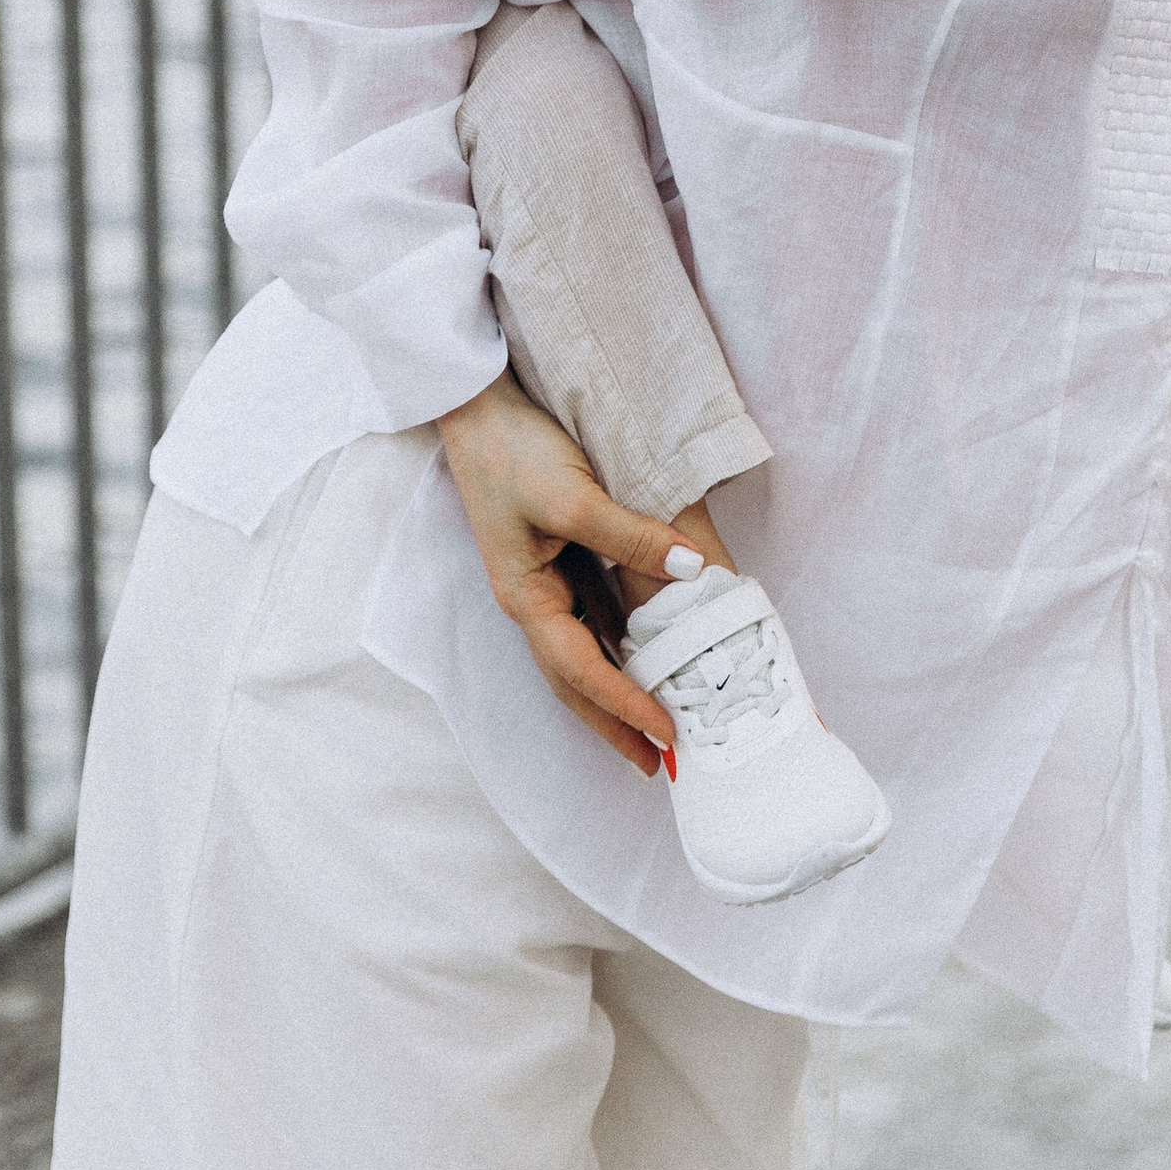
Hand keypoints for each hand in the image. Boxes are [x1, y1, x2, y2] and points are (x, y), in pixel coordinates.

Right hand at [436, 374, 685, 771]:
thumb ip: (632, 537)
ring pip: (580, 655)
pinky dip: (614, 648)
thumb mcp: (574, 497)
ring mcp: (538, 582)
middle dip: (612, 724)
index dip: (623, 706)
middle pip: (574, 681)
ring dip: (614, 693)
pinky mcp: (551, 558)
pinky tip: (641, 656)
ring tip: (654, 726)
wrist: (476, 406)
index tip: (665, 735)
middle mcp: (529, 601)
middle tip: (657, 763)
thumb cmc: (513, 452)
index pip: (580, 672)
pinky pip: (587, 618)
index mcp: (525, 598)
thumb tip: (695, 573)